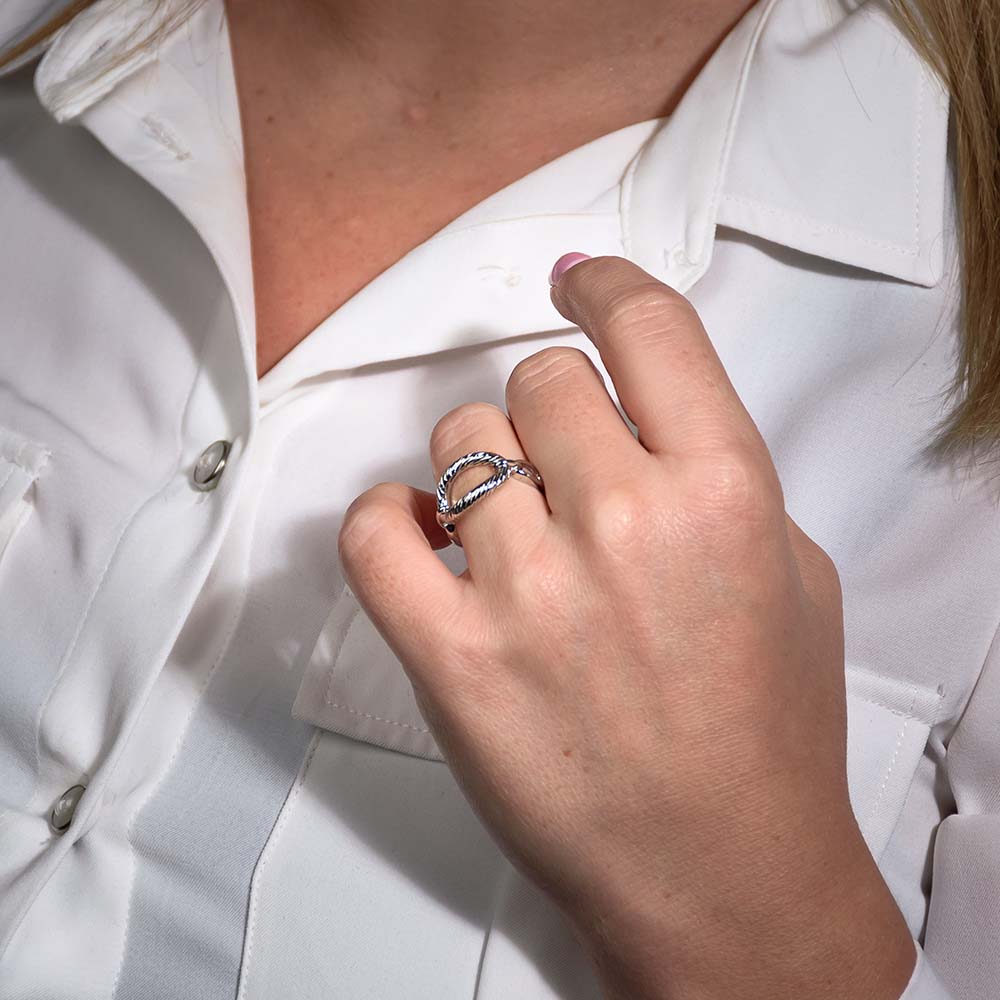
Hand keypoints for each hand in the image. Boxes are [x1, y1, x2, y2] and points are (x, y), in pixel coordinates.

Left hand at [337, 255, 915, 998]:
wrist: (718, 867)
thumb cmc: (763, 736)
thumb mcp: (791, 574)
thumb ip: (719, 477)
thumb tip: (639, 419)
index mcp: (726, 493)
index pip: (647, 331)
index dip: (606, 288)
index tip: (580, 285)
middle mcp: (625, 525)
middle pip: (539, 381)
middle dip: (550, 413)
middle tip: (562, 468)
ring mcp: (530, 590)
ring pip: (459, 441)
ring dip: (481, 470)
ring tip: (507, 529)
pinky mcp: (452, 656)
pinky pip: (373, 531)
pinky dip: (386, 518)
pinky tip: (422, 537)